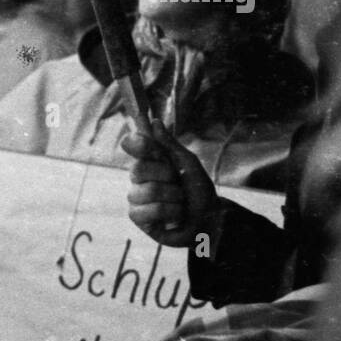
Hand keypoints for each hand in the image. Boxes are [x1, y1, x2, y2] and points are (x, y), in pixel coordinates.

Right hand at [121, 119, 220, 248]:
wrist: (207, 219)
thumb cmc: (197, 190)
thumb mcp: (188, 164)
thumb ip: (169, 145)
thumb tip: (154, 121)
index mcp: (150, 162)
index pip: (133, 147)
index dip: (137, 144)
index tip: (145, 142)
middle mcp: (138, 179)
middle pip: (138, 169)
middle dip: (167, 176)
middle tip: (178, 184)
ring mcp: (136, 198)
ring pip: (149, 191)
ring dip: (174, 198)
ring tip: (180, 203)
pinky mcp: (137, 217)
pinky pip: (149, 210)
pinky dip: (170, 213)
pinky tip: (173, 216)